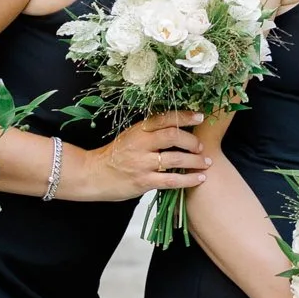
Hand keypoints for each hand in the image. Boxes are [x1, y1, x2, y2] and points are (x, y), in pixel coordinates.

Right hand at [78, 112, 209, 201]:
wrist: (92, 175)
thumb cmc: (114, 156)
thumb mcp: (130, 137)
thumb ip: (150, 132)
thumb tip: (178, 128)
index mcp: (138, 130)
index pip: (164, 118)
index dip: (184, 116)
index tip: (200, 117)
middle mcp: (140, 144)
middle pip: (172, 136)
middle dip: (192, 141)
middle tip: (201, 147)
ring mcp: (142, 163)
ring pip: (175, 159)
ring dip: (195, 161)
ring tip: (206, 162)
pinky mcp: (143, 181)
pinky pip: (171, 180)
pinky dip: (188, 180)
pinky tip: (200, 178)